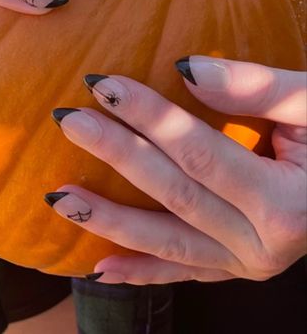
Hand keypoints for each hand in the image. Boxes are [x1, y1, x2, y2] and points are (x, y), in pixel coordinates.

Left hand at [46, 57, 306, 282]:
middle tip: (70, 120)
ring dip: (111, 221)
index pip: (201, 154)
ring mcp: (250, 263)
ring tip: (59, 197)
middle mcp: (266, 245)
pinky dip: (142, 273)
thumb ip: (256, 87)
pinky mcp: (238, 267)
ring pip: (168, 242)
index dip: (151, 118)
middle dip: (119, 155)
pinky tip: (98, 269)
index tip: (103, 84)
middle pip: (174, 194)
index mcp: (288, 202)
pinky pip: (184, 273)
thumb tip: (185, 68)